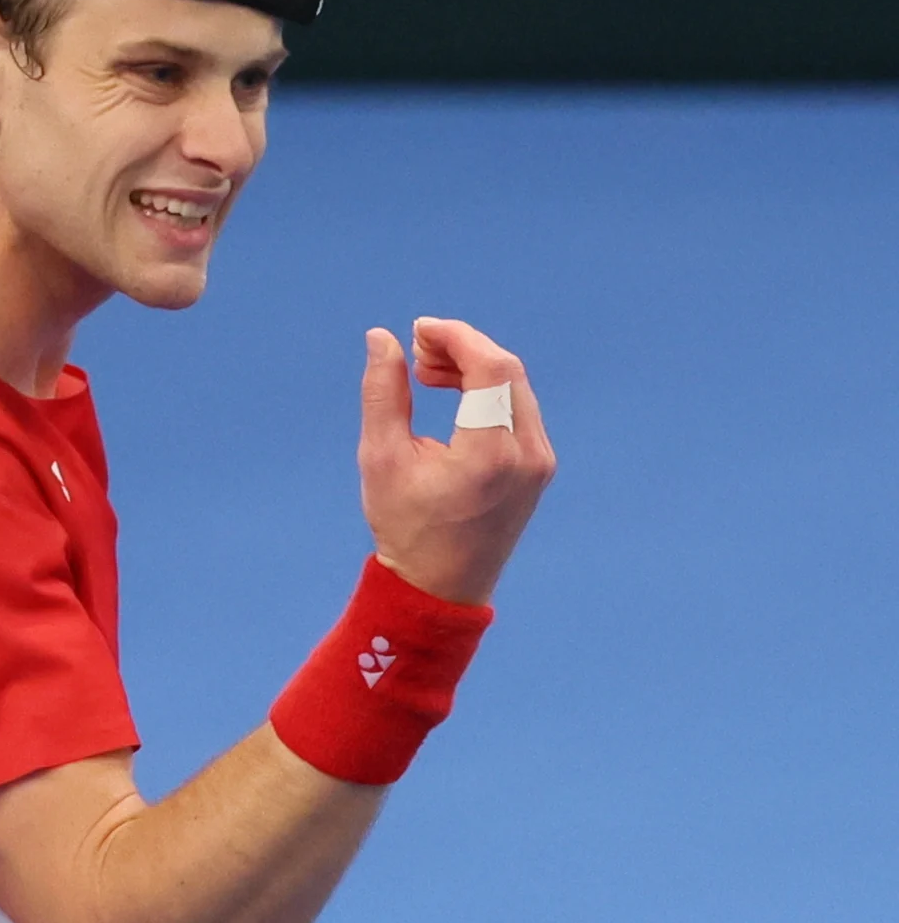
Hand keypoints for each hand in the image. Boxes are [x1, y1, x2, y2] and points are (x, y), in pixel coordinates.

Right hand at [357, 317, 555, 604]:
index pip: (489, 367)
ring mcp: (539, 463)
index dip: (455, 337)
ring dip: (476, 368)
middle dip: (463, 348)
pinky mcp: (539, 468)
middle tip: (417, 352)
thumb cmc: (405, 529)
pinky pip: (520, 409)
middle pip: (506, 371)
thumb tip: (382, 337)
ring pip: (516, 387)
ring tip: (427, 373)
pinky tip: (455, 396)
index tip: (418, 332)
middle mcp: (526, 456)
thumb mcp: (382, 460)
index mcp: (490, 455)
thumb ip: (383, 394)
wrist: (438, 590)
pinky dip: (490, 392)